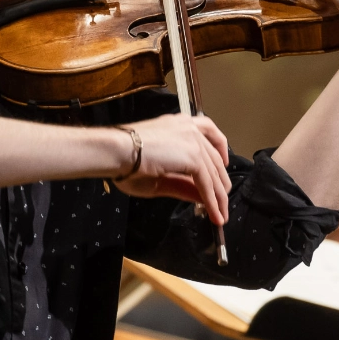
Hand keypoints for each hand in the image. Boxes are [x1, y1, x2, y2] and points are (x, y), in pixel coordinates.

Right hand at [112, 112, 231, 224]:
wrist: (116, 151)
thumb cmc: (126, 161)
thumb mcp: (159, 177)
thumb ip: (183, 185)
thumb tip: (202, 197)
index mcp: (180, 125)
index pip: (208, 140)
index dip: (218, 158)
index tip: (222, 171)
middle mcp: (190, 128)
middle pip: (215, 160)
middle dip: (220, 184)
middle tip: (222, 203)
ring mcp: (193, 140)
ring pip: (214, 173)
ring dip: (219, 197)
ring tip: (220, 215)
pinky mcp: (193, 156)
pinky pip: (207, 183)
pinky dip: (212, 201)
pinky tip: (214, 214)